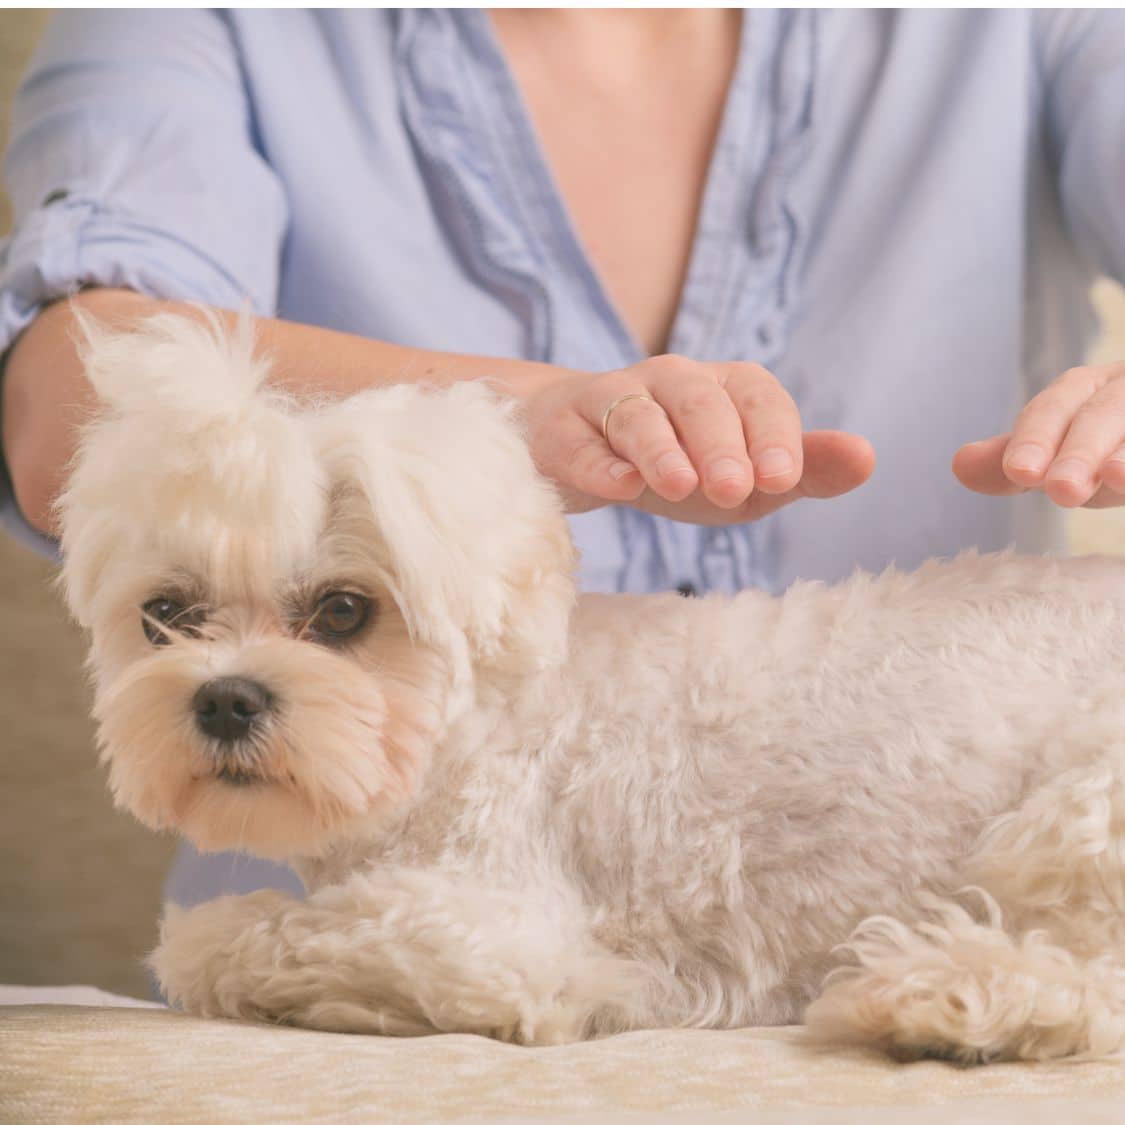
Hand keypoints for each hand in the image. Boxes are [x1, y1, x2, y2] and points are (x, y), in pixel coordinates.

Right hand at [522, 355, 874, 524]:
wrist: (579, 450)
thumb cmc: (678, 465)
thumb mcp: (746, 477)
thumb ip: (803, 470)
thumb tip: (867, 458)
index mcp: (724, 388)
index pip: (758, 397)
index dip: (773, 435)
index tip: (784, 478)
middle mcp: (669, 382)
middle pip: (698, 401)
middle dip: (720, 443)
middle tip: (737, 490)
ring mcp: (612, 401)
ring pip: (638, 414)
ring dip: (661, 449)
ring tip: (680, 488)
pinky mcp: (565, 431)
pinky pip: (581, 443)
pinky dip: (600, 462)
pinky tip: (619, 485)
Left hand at [954, 362, 1124, 507]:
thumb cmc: (1102, 441)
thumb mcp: (1057, 451)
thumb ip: (1013, 461)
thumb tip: (959, 465)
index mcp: (1083, 390)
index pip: (1052, 409)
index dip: (1035, 439)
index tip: (1019, 472)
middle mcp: (1122, 389)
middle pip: (1100, 414)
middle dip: (1081, 451)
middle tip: (1062, 490)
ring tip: (1114, 476)